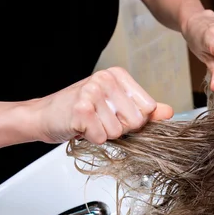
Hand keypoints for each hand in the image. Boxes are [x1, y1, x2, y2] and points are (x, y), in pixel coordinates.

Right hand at [33, 67, 173, 144]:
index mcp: (118, 75)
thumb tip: (169, 112)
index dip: (134, 120)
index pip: (148, 108)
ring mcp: (92, 92)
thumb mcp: (116, 106)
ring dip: (103, 134)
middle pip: (136, 121)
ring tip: (90, 123)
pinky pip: (101, 137)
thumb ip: (144, 110)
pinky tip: (80, 127)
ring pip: (118, 131)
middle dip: (120, 129)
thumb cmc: (81, 112)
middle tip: (101, 121)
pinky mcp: (81, 109)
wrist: (44, 116)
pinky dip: (92, 139)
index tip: (116, 114)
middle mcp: (106, 79)